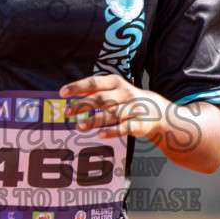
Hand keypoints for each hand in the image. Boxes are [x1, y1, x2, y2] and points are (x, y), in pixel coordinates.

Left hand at [59, 74, 175, 142]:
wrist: (157, 111)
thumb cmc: (127, 100)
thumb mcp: (114, 89)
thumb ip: (95, 90)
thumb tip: (73, 91)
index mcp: (116, 83)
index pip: (94, 82)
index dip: (78, 87)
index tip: (62, 93)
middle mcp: (125, 93)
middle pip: (101, 98)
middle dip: (82, 105)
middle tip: (66, 113)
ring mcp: (133, 108)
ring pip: (112, 114)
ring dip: (95, 120)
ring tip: (79, 127)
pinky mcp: (140, 123)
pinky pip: (125, 128)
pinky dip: (113, 132)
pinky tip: (101, 135)